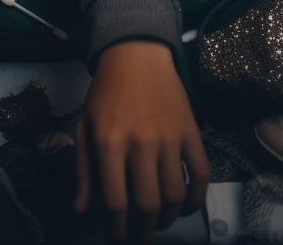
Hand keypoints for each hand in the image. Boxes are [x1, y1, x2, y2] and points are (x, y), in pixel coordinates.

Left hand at [74, 39, 209, 243]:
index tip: (117, 237)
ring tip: (157, 221)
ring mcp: (169, 138)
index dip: (117, 228)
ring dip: (167, 218)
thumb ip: (83, 171)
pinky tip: (184, 206)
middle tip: (139, 237)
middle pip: (148, 204)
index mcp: (108, 141)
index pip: (115, 201)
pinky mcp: (192, 133)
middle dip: (143, 231)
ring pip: (175, 196)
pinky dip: (196, 199)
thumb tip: (81, 211)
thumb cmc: (105, 93)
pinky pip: (201, 176)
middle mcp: (140, 143)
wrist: (135, 55)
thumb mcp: (84, 126)